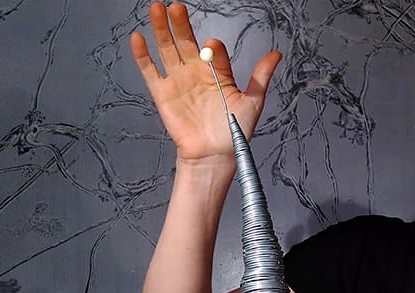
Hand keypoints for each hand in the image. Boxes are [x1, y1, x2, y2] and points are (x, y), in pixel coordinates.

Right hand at [130, 2, 281, 161]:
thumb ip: (261, 76)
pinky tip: (138, 38)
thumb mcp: (253, 100)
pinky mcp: (163, 94)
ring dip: (161, 30)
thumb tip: (276, 55)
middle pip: (185, 41)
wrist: (214, 155)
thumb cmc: (233, 132)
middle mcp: (196, 73)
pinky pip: (150, 71)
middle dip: (180, 23)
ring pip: (167, 49)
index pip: (213, 50)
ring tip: (157, 9)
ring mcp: (178, 81)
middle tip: (176, 7)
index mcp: (216, 73)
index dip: (212, 47)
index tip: (212, 47)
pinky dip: (142, 55)